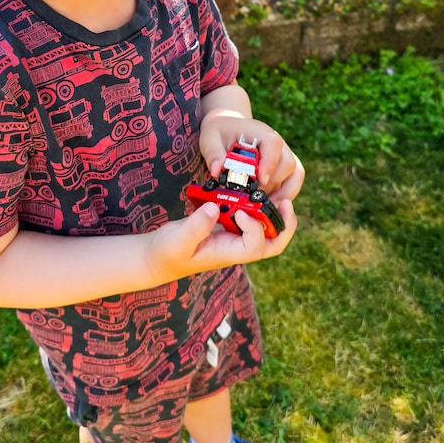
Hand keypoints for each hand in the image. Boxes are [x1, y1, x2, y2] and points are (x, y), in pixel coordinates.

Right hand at [146, 200, 297, 284]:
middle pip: (272, 243)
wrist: (159, 255)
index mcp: (229, 254)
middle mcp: (237, 246)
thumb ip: (195, 227)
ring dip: (273, 212)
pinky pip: (251, 216)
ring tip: (274, 190)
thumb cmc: (168, 252)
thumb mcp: (177, 240)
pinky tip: (252, 187)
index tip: (240, 210)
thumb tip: (214, 208)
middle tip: (284, 202)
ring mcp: (235, 235)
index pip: (255, 245)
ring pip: (266, 229)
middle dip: (284, 224)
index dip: (254, 227)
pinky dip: (256, 203)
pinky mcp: (228, 224)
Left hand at [199, 115, 304, 202]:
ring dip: (281, 193)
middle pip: (287, 163)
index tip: (260, 180)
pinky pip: (293, 182)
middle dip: (272, 184)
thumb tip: (217, 171)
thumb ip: (213, 154)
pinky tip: (268, 205)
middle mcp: (277, 143)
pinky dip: (284, 195)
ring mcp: (283, 156)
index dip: (269, 163)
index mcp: (260, 132)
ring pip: (294, 175)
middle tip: (253, 198)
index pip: (273, 144)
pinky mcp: (283, 168)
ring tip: (262, 206)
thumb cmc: (219, 134)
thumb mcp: (209, 139)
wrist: (226, 131)